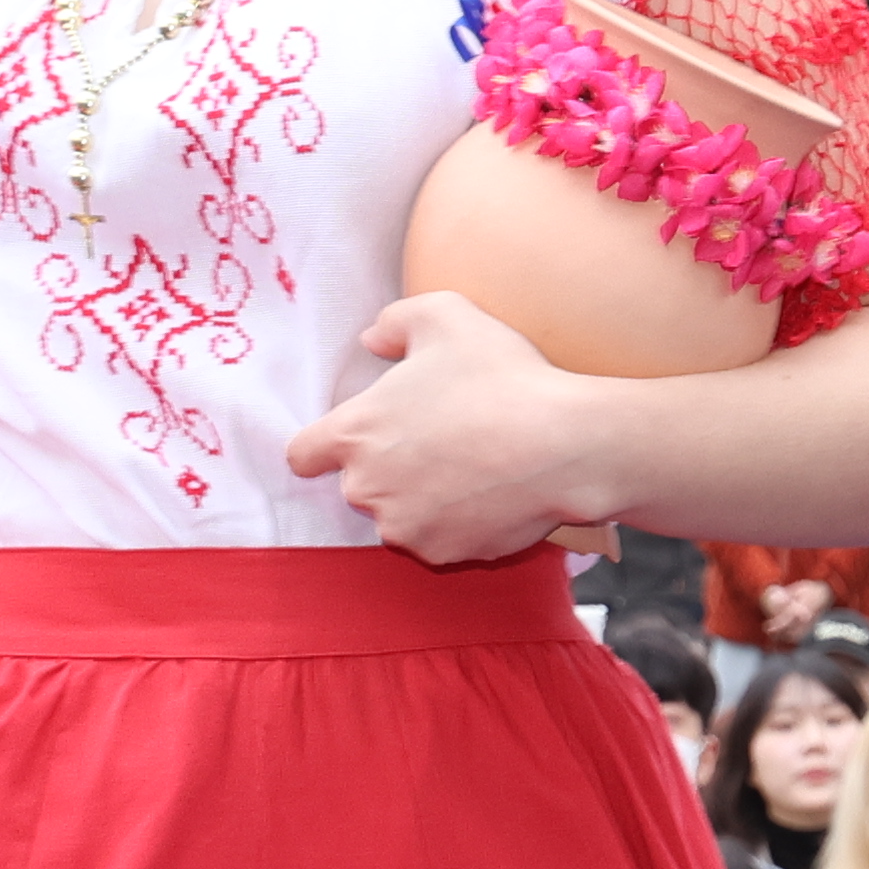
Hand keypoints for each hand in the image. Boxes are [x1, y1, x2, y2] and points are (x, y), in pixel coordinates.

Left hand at [286, 293, 626, 565]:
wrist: (566, 446)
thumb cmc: (503, 378)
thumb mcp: (445, 315)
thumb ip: (394, 322)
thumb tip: (373, 341)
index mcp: (355, 433)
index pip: (302, 455)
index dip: (323, 447)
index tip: (359, 438)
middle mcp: (367, 489)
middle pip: (359, 485)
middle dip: (389, 468)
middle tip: (439, 441)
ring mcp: (406, 527)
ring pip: (400, 515)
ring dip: (421, 498)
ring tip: (470, 469)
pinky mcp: (445, 553)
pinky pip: (440, 539)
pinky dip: (458, 523)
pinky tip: (490, 495)